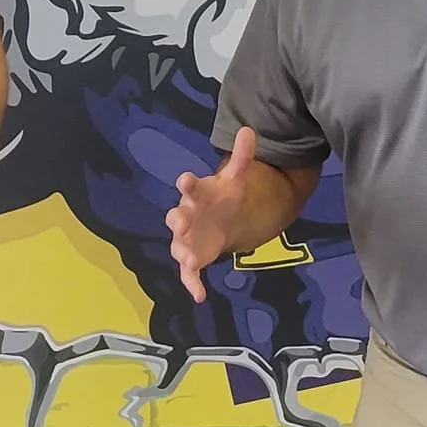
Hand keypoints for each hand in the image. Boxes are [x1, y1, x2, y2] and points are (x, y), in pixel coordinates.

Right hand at [166, 126, 256, 303]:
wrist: (220, 221)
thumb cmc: (222, 198)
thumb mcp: (235, 179)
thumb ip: (242, 157)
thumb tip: (250, 130)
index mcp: (196, 195)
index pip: (190, 187)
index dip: (188, 184)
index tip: (186, 179)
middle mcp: (186, 217)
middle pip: (177, 217)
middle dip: (177, 220)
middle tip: (179, 221)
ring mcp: (187, 239)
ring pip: (180, 247)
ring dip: (183, 253)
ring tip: (189, 261)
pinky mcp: (192, 259)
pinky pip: (188, 274)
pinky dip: (192, 284)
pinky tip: (200, 296)